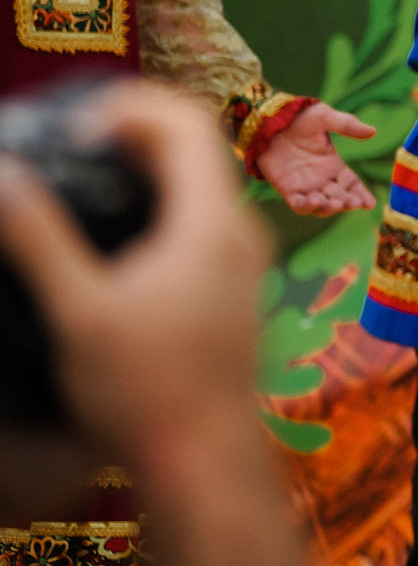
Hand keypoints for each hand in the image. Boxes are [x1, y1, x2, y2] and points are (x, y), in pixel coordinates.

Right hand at [0, 84, 306, 565]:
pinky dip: (162, 199)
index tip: (70, 129)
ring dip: (148, 164)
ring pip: (203, 182)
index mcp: (213, 222)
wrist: (204, 458)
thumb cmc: (144, 389)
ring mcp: (245, 259)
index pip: (187, 122)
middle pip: (198, 146)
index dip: (127, 107)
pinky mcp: (235, 286)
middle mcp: (242, 231)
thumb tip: (4, 174)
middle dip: (135, 128)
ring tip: (86, 174)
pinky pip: (204, 216)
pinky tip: (116, 229)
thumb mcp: (77, 311)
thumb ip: (38, 239)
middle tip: (71, 139)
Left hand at [254, 102, 375, 214]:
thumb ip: (347, 125)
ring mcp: (304, 185)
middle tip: (352, 202)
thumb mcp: (325, 117)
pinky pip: (298, 204)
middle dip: (348, 203)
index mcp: (333, 165)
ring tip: (333, 203)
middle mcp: (321, 178)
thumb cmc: (298, 118)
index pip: (352, 184)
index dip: (362, 195)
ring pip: (320, 205)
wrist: (268, 122)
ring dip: (328, 208)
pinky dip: (306, 206)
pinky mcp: (286, 189)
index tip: (370, 204)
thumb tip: (373, 131)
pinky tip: (312, 200)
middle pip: (339, 197)